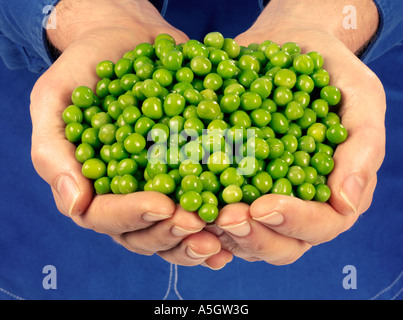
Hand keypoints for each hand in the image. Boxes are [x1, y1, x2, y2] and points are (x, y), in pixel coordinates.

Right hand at [30, 0, 231, 268]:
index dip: (132, 214)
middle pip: (143, 234)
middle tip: (197, 222)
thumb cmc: (86, 67)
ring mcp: (157, 189)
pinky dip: (218, 222)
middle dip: (170, 232)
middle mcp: (124, 196)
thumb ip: (53, 149)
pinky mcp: (187, 175)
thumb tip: (73, 203)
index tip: (162, 204)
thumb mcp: (55, 97)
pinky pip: (201, 206)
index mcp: (90, 185)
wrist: (127, 40)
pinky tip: (236, 228)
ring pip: (173, 231)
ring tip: (222, 235)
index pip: (104, 215)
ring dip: (196, 239)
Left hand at [213, 0, 385, 264]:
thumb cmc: (331, 71)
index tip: (264, 205)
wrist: (289, 46)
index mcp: (332, 194)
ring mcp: (259, 198)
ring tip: (197, 212)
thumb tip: (344, 202)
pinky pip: (213, 207)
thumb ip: (362, 146)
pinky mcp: (229, 183)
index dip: (294, 221)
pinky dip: (196, 211)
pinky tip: (178, 204)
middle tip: (226, 216)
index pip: (321, 225)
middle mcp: (295, 206)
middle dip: (251, 235)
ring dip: (218, 231)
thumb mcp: (360, 97)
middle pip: (277, 244)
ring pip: (241, 236)